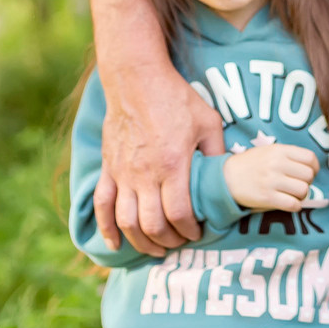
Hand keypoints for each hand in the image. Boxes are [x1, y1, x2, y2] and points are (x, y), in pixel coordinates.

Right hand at [94, 65, 226, 255]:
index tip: (198, 233)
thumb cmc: (176, 98)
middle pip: (152, 225)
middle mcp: (145, 174)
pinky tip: (115, 244)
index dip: (190, 230)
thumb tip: (226, 176)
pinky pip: (102, 205)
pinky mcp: (109, 168)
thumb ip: (216, 152)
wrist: (137, 79)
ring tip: (155, 249)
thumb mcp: (208, 121)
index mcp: (173, 164)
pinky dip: (106, 228)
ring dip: (141, 242)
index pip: (179, 214)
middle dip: (169, 241)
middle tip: (180, 243)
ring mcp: (123, 173)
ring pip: (126, 221)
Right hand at [223, 142, 323, 211]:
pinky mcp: (267, 198)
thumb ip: (288, 155)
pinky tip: (288, 203)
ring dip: (301, 195)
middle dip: (307, 182)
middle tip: (298, 184)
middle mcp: (277, 164)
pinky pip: (293, 204)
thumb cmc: (250, 164)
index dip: (314, 168)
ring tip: (292, 194)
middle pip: (309, 176)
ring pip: (303, 191)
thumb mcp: (268, 151)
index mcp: (279, 150)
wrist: (226, 178)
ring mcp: (272, 181)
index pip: (310, 158)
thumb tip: (311, 167)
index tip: (309, 173)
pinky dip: (294, 206)